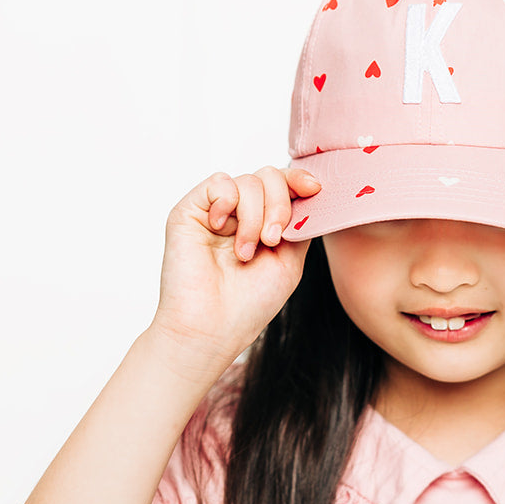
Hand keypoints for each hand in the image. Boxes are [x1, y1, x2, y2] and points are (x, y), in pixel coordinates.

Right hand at [150, 166, 322, 355]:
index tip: (314, 188)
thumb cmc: (249, 303)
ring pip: (248, 181)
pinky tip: (220, 229)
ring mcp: (216, 211)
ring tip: (244, 252)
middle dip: (279, 205)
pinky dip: (227, 203)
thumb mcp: (289, 260)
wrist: (212, 327)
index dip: (300, 180)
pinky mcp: (190, 210)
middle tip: (271, 241)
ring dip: (254, 218)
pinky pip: (219, 182)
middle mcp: (240, 214)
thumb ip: (299, 222)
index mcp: (264, 224)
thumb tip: (313, 188)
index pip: (285, 186)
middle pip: (270, 177)